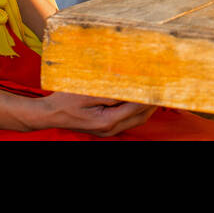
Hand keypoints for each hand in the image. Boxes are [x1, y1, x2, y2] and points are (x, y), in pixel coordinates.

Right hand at [29, 91, 158, 136]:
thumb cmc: (65, 100)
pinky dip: (137, 109)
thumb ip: (112, 92)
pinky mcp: (105, 127)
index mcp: (107, 121)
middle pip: (141, 116)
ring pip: (136, 120)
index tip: (160, 82)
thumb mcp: (88, 92)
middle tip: (165, 85)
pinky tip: (139, 96)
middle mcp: (110, 129)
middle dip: (154, 102)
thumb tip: (133, 88)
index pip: (137, 107)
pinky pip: (127, 119)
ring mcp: (108, 130)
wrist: (49, 114)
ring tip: (156, 90)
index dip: (151, 95)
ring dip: (147, 106)